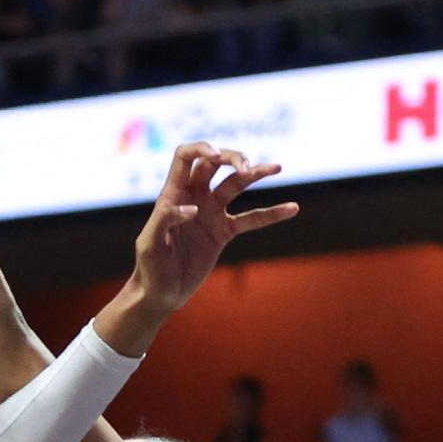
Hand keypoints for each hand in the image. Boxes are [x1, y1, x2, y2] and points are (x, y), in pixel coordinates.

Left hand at [125, 142, 299, 317]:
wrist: (162, 293)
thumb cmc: (150, 268)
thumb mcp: (150, 244)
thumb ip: (165, 220)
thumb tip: (193, 209)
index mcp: (173, 193)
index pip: (186, 157)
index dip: (201, 148)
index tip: (216, 154)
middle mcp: (194, 197)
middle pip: (215, 163)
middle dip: (232, 157)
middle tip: (246, 167)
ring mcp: (211, 212)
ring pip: (236, 184)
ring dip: (255, 173)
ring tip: (276, 167)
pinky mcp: (224, 231)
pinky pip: (251, 219)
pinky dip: (271, 214)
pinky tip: (292, 208)